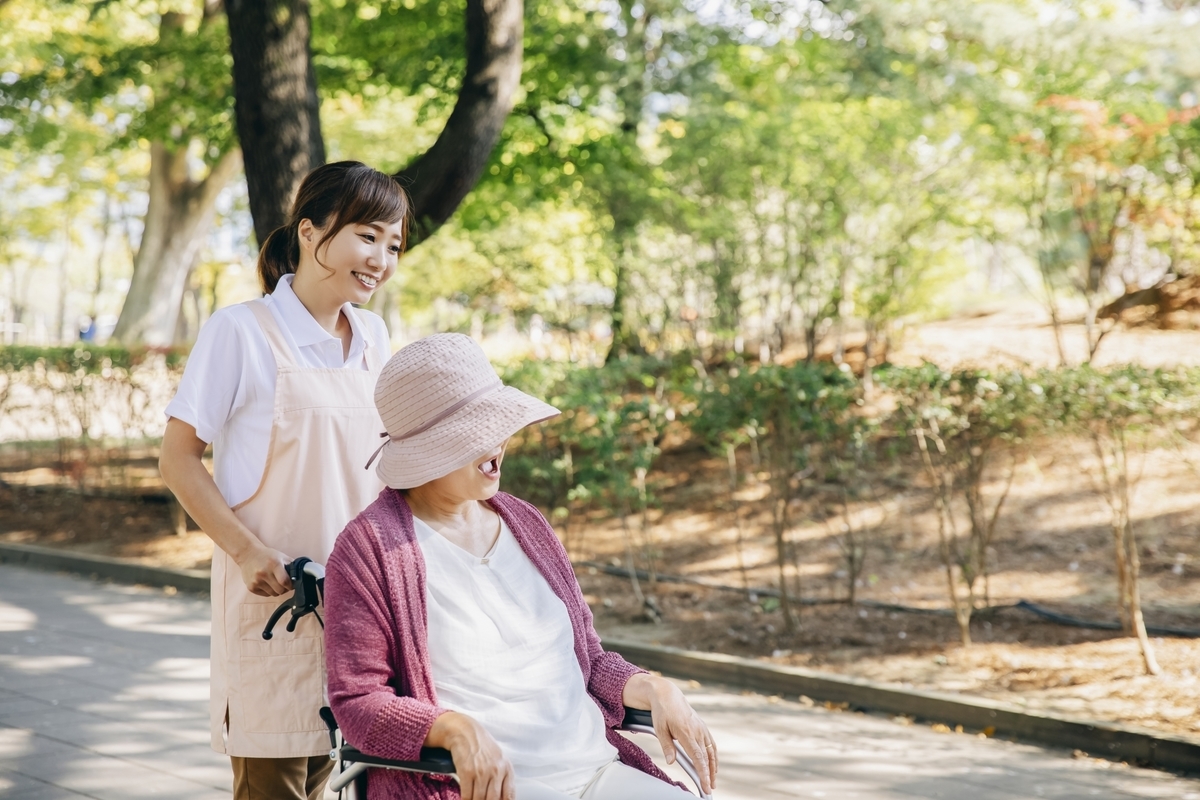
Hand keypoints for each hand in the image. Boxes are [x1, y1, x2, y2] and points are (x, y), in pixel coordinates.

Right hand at [237, 545, 292, 595]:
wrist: (248, 554)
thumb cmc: (267, 556)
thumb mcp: (281, 557)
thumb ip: (292, 566)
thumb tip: (303, 575)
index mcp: (274, 564)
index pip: (285, 581)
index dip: (291, 585)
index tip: (292, 584)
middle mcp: (264, 573)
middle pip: (280, 590)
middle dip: (285, 588)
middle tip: (284, 583)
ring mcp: (256, 581)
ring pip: (273, 594)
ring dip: (277, 590)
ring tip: (275, 582)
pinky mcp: (251, 587)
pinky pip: (266, 595)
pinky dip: (269, 591)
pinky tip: (267, 583)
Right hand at [431, 712, 514, 799]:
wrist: (465, 731)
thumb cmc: (481, 745)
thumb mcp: (498, 759)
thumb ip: (502, 777)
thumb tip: (503, 797)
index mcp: (507, 768)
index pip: (509, 796)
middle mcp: (496, 770)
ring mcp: (482, 772)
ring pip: (479, 799)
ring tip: (473, 799)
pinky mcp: (468, 772)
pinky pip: (467, 795)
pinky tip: (464, 799)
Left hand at [625, 674, 716, 794]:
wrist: (667, 694)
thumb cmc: (662, 711)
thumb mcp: (660, 729)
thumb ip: (666, 746)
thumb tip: (670, 761)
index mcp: (687, 732)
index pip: (698, 757)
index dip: (703, 773)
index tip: (706, 785)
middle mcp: (697, 731)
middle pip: (706, 757)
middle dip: (709, 774)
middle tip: (710, 788)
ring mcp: (701, 728)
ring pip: (711, 751)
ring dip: (713, 767)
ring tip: (713, 780)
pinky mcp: (702, 726)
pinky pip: (711, 743)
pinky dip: (713, 755)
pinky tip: (713, 764)